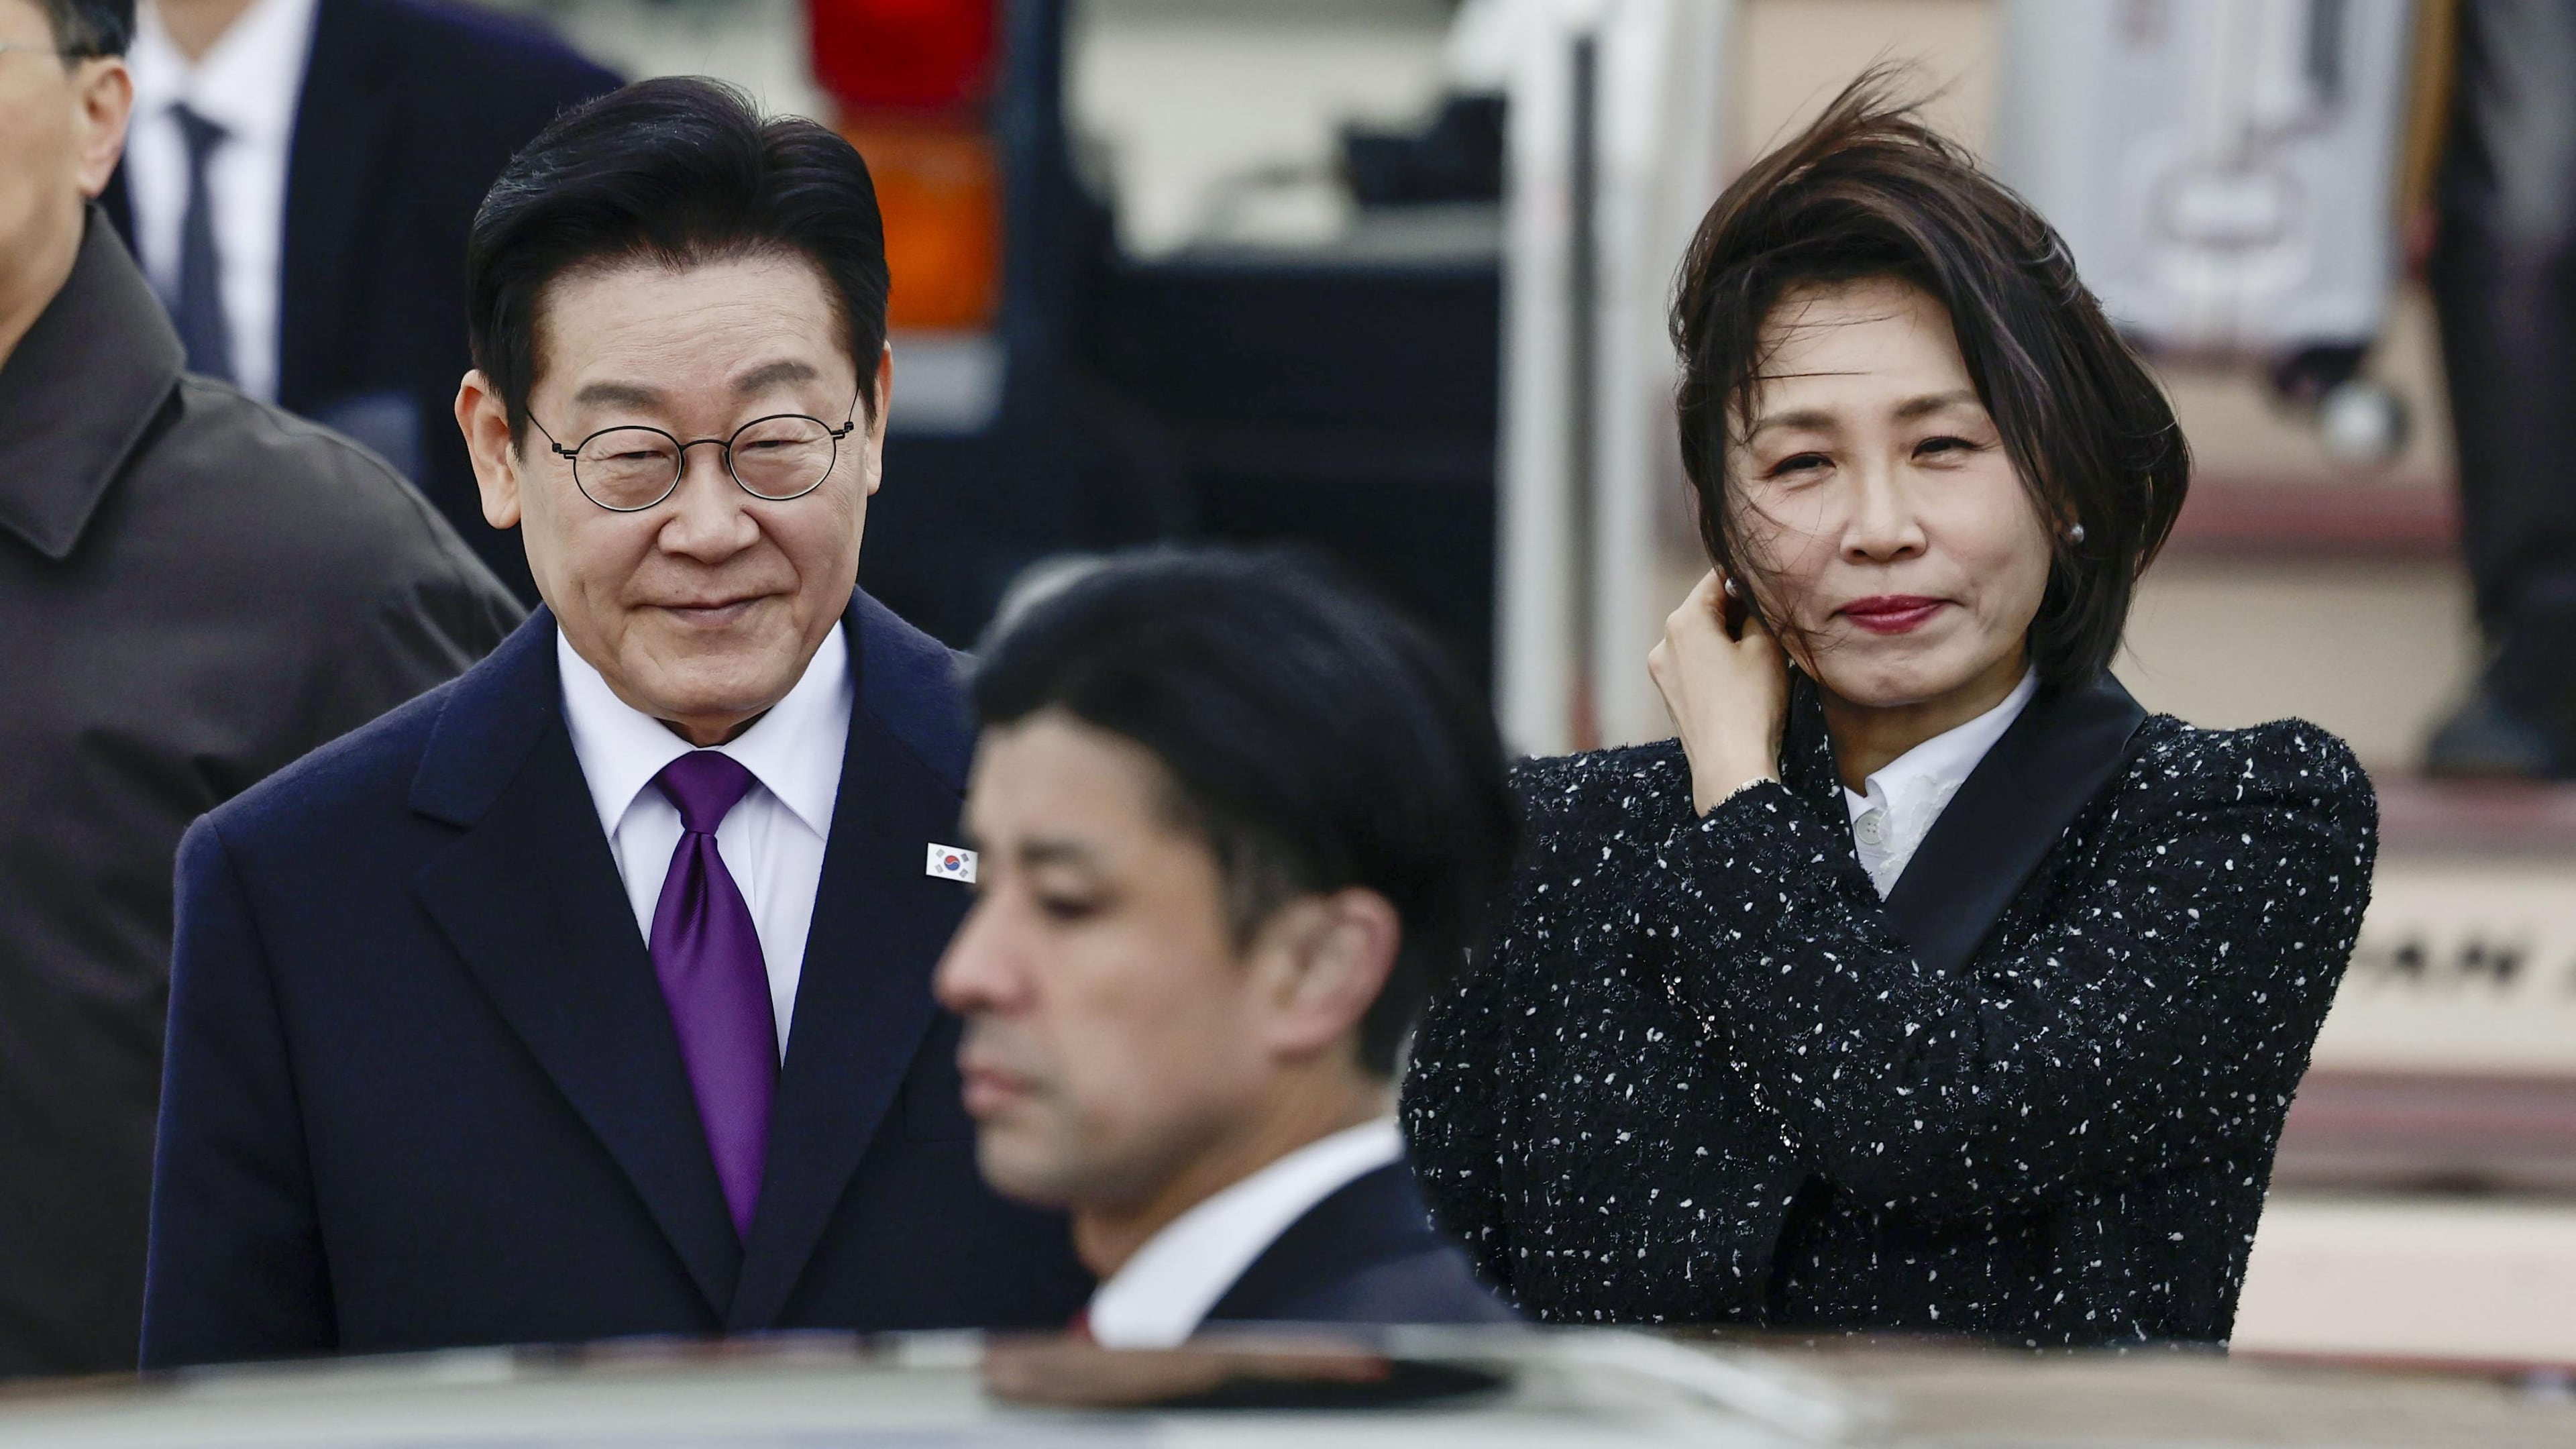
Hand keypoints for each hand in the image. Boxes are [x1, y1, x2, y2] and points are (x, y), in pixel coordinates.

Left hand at [1647, 569, 1787, 814]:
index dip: (1748, 577)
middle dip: (1738, 610)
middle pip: (1705, 608)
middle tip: (1773, 619)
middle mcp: (1664, 642)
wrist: (1730, 767)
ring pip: (1700, 637)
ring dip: (1728, 636)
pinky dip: (1716, 660)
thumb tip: (1753, 598)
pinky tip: (1742, 676)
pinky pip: (1695, 663)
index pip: (1717, 578)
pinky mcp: (1670, 696)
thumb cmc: (1751, 704)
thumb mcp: (1765, 648)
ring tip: (1761, 650)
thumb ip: (1757, 612)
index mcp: (1683, 621)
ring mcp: (1663, 671)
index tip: (1772, 583)